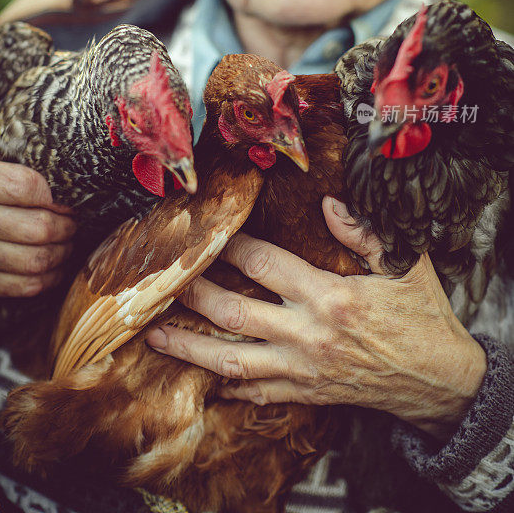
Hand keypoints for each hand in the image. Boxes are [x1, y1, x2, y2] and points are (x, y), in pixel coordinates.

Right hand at [0, 159, 75, 299]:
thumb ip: (14, 177)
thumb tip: (60, 192)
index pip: (22, 187)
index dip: (54, 197)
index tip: (64, 203)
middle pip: (38, 228)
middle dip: (65, 228)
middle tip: (71, 225)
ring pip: (36, 260)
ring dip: (61, 254)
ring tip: (65, 245)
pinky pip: (27, 285)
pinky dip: (49, 278)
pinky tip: (52, 268)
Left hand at [147, 198, 486, 439]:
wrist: (439, 379)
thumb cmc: (420, 316)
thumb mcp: (404, 265)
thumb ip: (363, 232)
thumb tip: (327, 203)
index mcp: (329, 296)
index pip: (264, 264)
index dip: (231, 246)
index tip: (209, 232)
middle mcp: (308, 334)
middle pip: (234, 313)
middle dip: (194, 295)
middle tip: (163, 280)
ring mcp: (303, 369)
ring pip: (233, 360)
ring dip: (191, 348)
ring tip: (156, 335)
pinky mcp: (307, 392)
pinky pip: (258, 392)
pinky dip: (229, 385)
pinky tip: (205, 378)